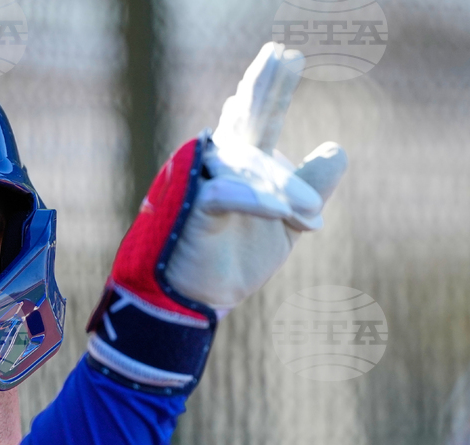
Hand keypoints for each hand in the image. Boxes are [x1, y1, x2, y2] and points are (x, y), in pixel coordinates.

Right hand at [85, 42, 347, 394]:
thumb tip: (338, 146)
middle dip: (264, 88)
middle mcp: (218, 168)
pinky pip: (228, 196)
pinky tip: (289, 212)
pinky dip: (259, 201)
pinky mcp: (194, 211)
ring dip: (283, 187)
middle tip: (283, 55)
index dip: (273, 89)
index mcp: (240, 167)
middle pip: (245, 121)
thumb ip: (310, 186)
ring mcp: (202, 186)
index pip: (260, 119)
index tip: (287, 56)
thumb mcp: (287, 224)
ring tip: (310, 213)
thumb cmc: (233, 260)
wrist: (195, 301)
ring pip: (247, 166)